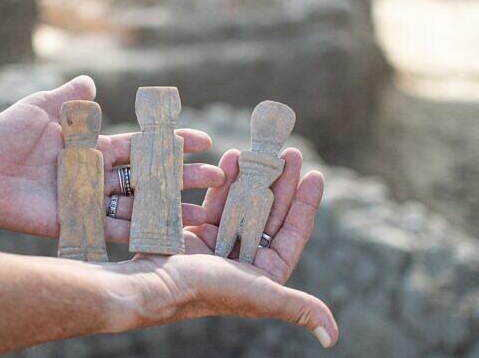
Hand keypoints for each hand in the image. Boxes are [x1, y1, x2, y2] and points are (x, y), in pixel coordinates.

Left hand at [0, 76, 223, 237]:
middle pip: (150, 177)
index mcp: (94, 146)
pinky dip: (139, 234)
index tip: (204, 141)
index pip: (142, 145)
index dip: (172, 143)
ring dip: (172, 209)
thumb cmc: (3, 135)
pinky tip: (167, 239)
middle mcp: (98, 175)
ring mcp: (90, 201)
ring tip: (206, 215)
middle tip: (218, 179)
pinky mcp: (76, 223)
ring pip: (139, 205)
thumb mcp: (39, 108)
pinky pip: (113, 230)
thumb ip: (67, 97)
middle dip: (184, 177)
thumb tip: (90, 80)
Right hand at [119, 149, 337, 347]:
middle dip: (282, 182)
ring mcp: (224, 242)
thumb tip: (333, 338)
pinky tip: (234, 157)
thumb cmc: (209, 291)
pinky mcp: (200, 231)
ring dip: (255, 175)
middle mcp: (247, 257)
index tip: (316, 175)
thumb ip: (299, 308)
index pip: (293, 232)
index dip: (307, 204)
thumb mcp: (260, 296)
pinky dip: (226, 180)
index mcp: (265, 272)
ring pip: (245, 201)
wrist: (156, 285)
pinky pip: (219, 200)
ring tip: (263, 150)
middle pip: (271, 212)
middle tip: (290, 153)